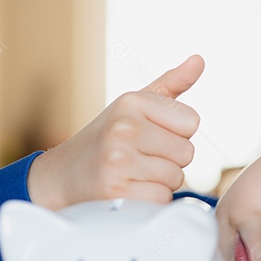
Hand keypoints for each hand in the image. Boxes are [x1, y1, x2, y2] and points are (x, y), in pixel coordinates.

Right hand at [28, 55, 203, 209]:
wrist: (60, 177)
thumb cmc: (105, 139)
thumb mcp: (133, 106)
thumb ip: (171, 85)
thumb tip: (199, 60)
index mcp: (131, 102)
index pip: (191, 122)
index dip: (175, 134)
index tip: (149, 137)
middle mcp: (124, 128)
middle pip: (187, 152)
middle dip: (169, 160)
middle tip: (139, 160)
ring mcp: (119, 160)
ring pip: (177, 178)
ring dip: (159, 182)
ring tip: (132, 175)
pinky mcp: (117, 192)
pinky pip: (162, 198)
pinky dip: (150, 201)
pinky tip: (128, 191)